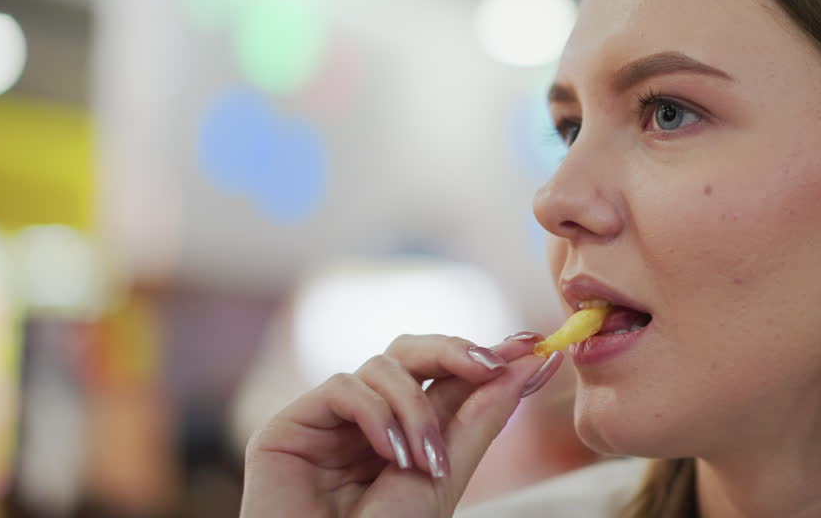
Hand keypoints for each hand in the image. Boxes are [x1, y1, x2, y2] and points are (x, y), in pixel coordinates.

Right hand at [239, 332, 561, 517]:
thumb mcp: (445, 476)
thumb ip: (480, 419)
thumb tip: (524, 366)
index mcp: (406, 434)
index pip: (445, 377)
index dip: (486, 355)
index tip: (530, 344)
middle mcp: (368, 421)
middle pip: (411, 352)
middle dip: (455, 351)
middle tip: (489, 365)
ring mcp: (329, 422)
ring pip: (383, 366)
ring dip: (415, 407)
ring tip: (422, 459)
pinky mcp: (290, 427)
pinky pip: (344, 387)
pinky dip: (376, 414)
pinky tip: (391, 454)